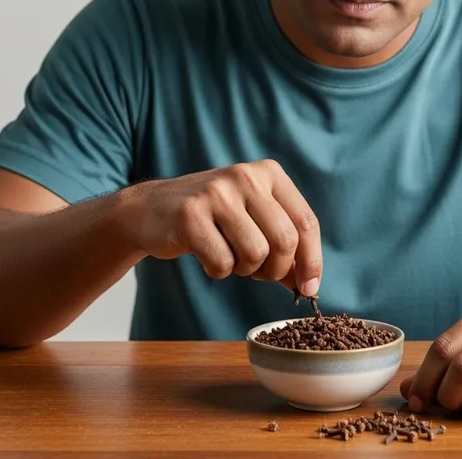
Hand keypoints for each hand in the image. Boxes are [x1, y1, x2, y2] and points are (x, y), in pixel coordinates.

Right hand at [116, 160, 321, 295]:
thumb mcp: (253, 219)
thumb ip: (282, 245)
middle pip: (285, 241)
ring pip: (256, 254)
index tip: (309, 288)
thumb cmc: (212, 218)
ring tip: (229, 256)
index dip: (312, 261)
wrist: (150, 210)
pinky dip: (218, 270)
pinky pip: (223, 263)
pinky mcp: (190, 215)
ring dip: (245, 270)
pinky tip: (206, 254)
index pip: (305, 221)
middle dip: (276, 270)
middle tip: (259, 274)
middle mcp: (246, 176)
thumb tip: (308, 284)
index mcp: (268, 173)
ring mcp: (217, 193)